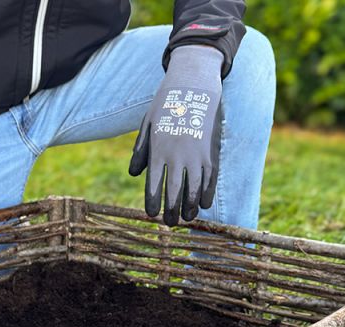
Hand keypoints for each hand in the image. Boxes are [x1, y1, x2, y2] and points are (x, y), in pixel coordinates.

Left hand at [129, 45, 223, 225]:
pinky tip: (202, 204)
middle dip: (172, 211)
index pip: (154, 185)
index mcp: (159, 151)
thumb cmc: (166, 105)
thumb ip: (141, 150)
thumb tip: (133, 174)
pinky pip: (209, 179)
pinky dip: (206, 194)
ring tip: (187, 218)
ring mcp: (196, 155)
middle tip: (169, 223)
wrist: (194, 85)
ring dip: (190, 207)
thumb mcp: (147, 124)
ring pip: (194, 190)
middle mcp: (177, 156)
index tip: (152, 214)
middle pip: (174, 192)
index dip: (153, 203)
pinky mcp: (211, 152)